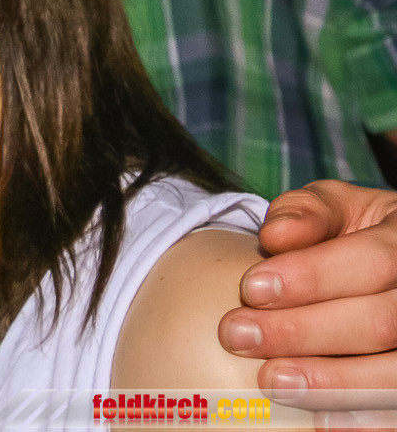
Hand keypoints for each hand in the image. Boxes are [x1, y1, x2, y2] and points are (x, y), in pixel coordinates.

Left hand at [219, 180, 396, 398]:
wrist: (391, 261)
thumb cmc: (352, 233)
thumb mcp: (335, 207)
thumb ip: (307, 213)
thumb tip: (275, 237)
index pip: (372, 261)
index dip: (313, 277)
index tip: (250, 289)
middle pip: (382, 322)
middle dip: (305, 332)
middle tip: (237, 336)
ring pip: (396, 373)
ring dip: (332, 382)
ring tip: (271, 382)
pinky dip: (363, 417)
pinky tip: (320, 421)